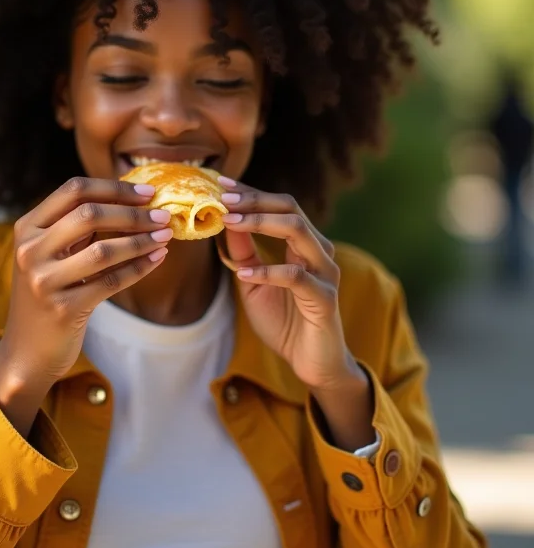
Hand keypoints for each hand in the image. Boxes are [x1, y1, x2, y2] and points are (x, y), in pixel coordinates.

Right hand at [0, 176, 171, 431]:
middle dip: (133, 213)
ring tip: (166, 235)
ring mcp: (44, 281)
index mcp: (27, 228)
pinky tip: (157, 259)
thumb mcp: (48, 254)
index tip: (147, 192)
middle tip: (164, 214)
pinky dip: (139, 268)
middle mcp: (30, 251)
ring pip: (103, 250)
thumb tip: (134, 201)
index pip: (73, 190)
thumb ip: (76, 227)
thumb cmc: (47, 294)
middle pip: (90, 216)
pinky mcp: (63, 309)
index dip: (114, 188)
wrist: (26, 352)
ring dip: (142, 240)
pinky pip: (111, 282)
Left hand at [218, 177, 359, 392]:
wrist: (311, 363)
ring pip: (298, 232)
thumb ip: (243, 253)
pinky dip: (268, 272)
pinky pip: (296, 277)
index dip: (251, 193)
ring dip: (261, 222)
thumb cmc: (284, 321)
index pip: (280, 206)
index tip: (221, 184)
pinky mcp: (324, 299)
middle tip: (223, 198)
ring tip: (229, 221)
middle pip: (290, 209)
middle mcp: (318, 252)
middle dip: (254, 201)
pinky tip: (244, 274)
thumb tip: (223, 220)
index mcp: (304, 244)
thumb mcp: (253, 282)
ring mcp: (325, 273)